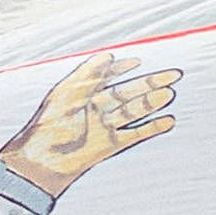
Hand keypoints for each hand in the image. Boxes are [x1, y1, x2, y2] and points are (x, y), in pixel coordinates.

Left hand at [0, 45, 178, 195]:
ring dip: (152, 102)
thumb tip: (108, 54)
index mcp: (84, 94)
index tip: (137, 61)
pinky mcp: (111, 144)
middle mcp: (97, 109)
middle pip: (128, 92)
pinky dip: (152, 128)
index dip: (122, 68)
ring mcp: (105, 127)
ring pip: (135, 111)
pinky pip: (135, 134)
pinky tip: (167, 121)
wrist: (43, 160)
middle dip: (150, 83)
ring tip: (170, 93)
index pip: (108, 76)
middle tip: (172, 74)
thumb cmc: (49, 126)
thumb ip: (90, 73)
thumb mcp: (67, 92)